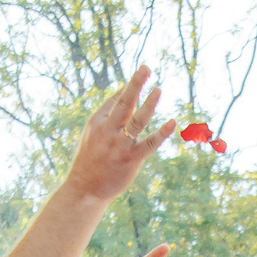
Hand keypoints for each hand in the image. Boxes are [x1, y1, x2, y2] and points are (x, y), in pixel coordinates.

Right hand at [61, 67, 173, 203]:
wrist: (85, 189)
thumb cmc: (91, 159)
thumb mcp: (93, 134)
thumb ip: (108, 116)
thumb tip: (124, 94)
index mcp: (97, 122)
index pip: (115, 100)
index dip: (129, 88)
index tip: (142, 75)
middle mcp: (107, 131)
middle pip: (124, 103)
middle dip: (135, 84)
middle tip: (146, 68)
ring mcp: (119, 145)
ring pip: (137, 120)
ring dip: (149, 104)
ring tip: (159, 89)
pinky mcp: (131, 159)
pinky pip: (149, 143)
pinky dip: (162, 133)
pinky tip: (172, 122)